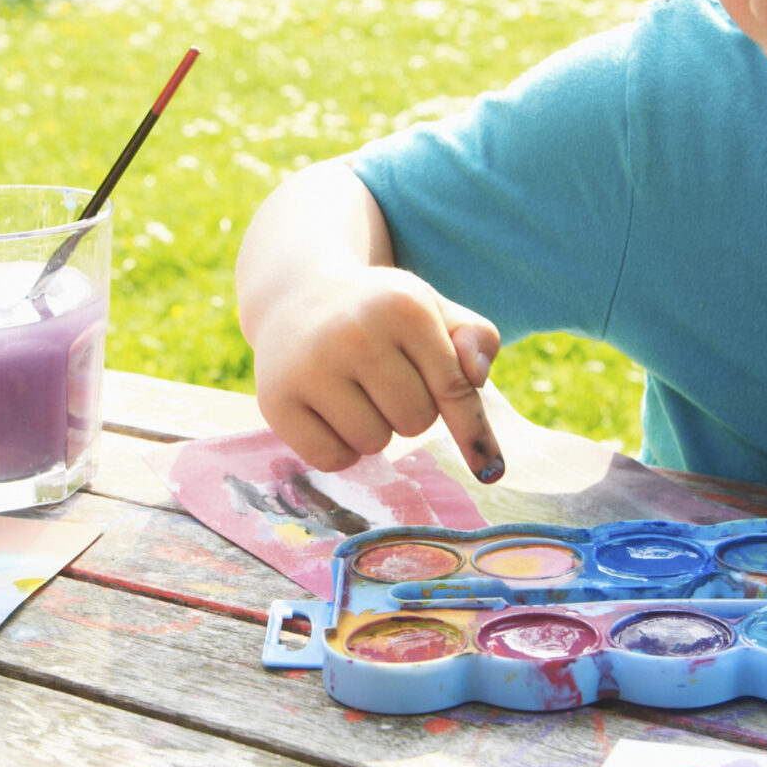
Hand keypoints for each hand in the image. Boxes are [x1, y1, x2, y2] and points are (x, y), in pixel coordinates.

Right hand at [250, 264, 504, 479]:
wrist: (296, 296)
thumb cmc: (378, 312)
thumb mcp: (431, 310)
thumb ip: (474, 338)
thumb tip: (476, 377)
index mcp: (402, 305)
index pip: (454, 389)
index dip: (472, 429)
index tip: (491, 470)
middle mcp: (353, 332)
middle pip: (415, 421)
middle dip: (410, 411)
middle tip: (385, 382)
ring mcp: (309, 366)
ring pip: (374, 443)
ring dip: (374, 430)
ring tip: (355, 392)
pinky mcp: (276, 401)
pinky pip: (332, 459)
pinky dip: (340, 449)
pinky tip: (329, 413)